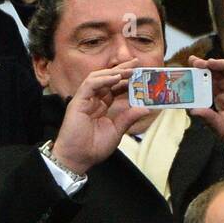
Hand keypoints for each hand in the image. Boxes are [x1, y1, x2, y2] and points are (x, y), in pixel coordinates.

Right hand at [50, 60, 146, 174]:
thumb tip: (146, 108)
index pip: (115, 88)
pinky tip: (116, 78)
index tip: (142, 75)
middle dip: (122, 70)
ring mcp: (85, 100)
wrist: (78, 159)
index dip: (127, 80)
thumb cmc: (93, 148)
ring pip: (98, 78)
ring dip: (113, 72)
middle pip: (107, 79)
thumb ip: (129, 118)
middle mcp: (93, 100)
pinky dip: (103, 79)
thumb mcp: (117, 131)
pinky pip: (90, 85)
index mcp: (102, 106)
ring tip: (129, 70)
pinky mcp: (77, 102)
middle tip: (137, 63)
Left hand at [188, 54, 223, 176]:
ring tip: (211, 62)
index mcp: (223, 100)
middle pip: (221, 75)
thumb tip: (192, 110)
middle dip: (209, 66)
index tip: (190, 65)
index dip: (201, 73)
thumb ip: (210, 119)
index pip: (210, 83)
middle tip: (195, 61)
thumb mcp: (222, 130)